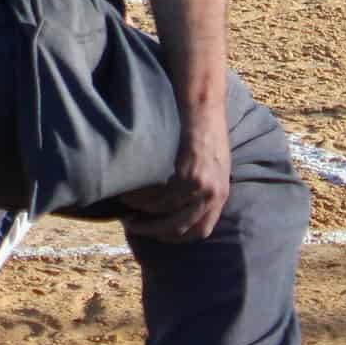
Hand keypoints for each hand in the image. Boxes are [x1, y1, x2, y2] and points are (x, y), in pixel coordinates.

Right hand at [119, 105, 231, 242]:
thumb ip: (203, 185)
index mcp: (221, 195)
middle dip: (154, 230)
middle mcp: (212, 194)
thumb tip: (182, 202)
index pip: (200, 231)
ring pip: (164, 211)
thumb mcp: (214, 164)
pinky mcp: (185, 172)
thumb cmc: (205, 129)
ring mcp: (199, 184)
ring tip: (125, 206)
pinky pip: (158, 194)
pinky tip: (128, 192)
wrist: (204, 107)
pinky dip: (140, 197)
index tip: (157, 235)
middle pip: (180, 226)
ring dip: (142, 212)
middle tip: (134, 226)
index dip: (176, 237)